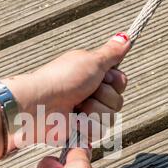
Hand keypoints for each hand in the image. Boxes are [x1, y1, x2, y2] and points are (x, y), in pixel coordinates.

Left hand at [1, 32, 130, 144]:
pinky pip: (99, 132)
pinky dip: (87, 125)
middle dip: (103, 97)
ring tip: (76, 107)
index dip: (115, 82)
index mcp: (93, 74)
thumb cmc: (63, 79)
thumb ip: (111, 53)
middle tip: (85, 92)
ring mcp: (86, 113)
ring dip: (94, 112)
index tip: (102, 78)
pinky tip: (74, 120)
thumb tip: (126, 36)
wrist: (41, 105)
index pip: (121, 82)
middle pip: (118, 101)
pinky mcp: (81, 129)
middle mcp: (91, 93)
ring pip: (110, 118)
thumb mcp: (91, 61)